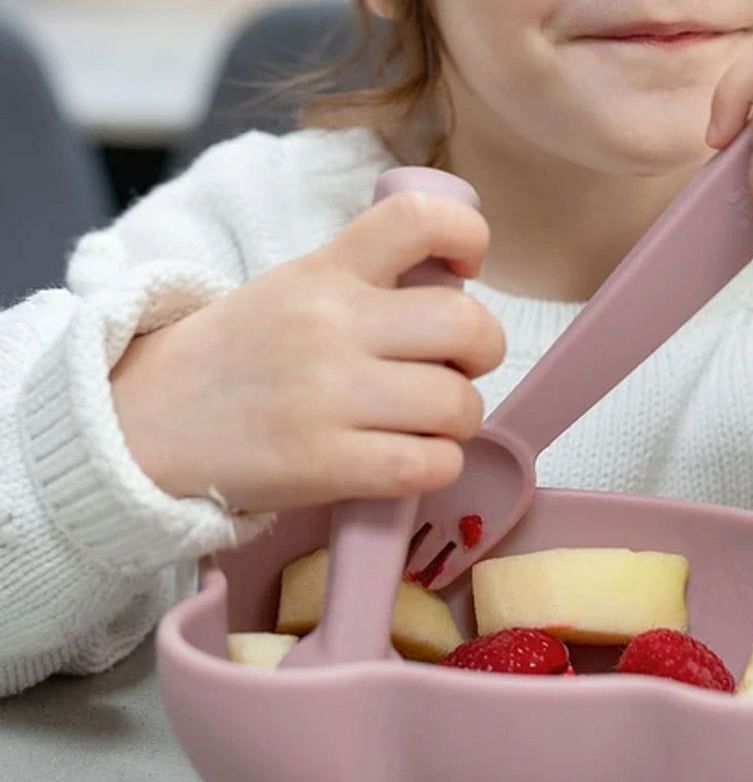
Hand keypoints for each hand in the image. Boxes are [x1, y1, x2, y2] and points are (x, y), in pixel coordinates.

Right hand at [111, 191, 504, 510]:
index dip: (469, 238)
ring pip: (458, 404)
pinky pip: (430, 464)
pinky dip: (439, 465)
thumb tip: (453, 298)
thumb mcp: (291, 291)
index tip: (466, 269)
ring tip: (427, 424)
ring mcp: (328, 396)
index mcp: (325, 270)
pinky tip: (411, 460)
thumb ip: (364, 283)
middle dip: (483, 353)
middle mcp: (332, 325)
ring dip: (460, 420)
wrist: (145, 423)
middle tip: (456, 369)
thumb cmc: (233, 359)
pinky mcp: (325, 464)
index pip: (418, 219)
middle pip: (467, 326)